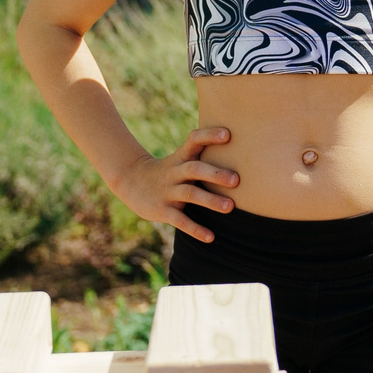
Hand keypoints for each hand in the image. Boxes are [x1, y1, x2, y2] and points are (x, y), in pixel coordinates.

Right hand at [114, 126, 238, 243]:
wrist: (131, 181)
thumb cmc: (169, 170)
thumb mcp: (181, 159)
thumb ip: (204, 155)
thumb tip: (242, 151)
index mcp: (181, 157)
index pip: (194, 140)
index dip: (210, 136)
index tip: (228, 134)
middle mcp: (175, 172)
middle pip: (194, 169)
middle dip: (215, 174)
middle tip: (236, 180)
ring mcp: (167, 191)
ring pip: (189, 194)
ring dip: (210, 201)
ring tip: (229, 207)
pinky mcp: (162, 210)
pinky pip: (180, 220)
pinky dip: (195, 229)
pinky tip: (210, 237)